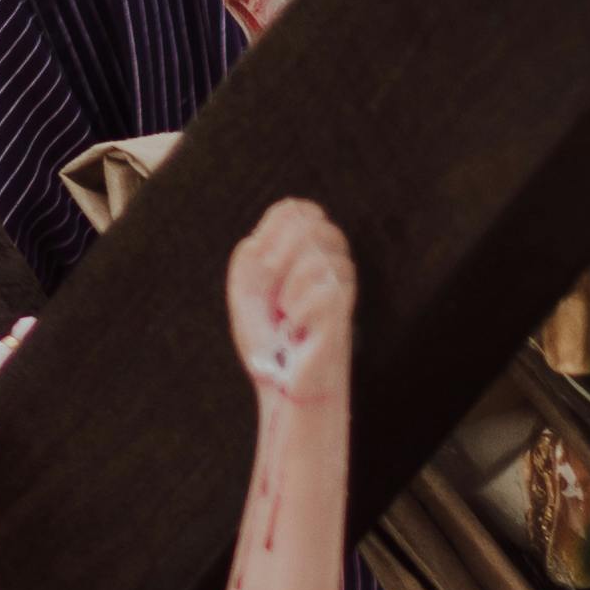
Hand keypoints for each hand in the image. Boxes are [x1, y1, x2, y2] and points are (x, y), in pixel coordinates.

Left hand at [230, 198, 356, 401]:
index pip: (293, 209)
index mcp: (305, 250)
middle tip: (272, 296)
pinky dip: (298, 310)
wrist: (280, 380)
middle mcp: (329, 260)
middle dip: (277, 259)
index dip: (271, 231)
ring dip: (286, 290)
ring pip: (315, 257)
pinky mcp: (344, 308)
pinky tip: (297, 327)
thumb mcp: (245, 289)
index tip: (262, 266)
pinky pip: (321, 288)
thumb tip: (270, 238)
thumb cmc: (266, 336)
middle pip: (307, 225)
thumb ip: (251, 254)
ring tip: (286, 315)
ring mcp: (341, 283)